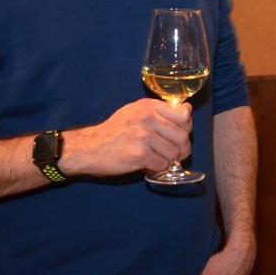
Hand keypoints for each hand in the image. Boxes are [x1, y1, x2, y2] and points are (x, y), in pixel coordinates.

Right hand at [61, 99, 192, 176]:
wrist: (87, 148)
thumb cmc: (114, 132)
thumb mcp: (135, 112)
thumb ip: (160, 111)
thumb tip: (188, 110)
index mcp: (149, 106)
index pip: (184, 115)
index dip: (186, 128)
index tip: (179, 135)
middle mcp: (148, 118)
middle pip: (183, 136)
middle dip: (182, 149)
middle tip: (174, 154)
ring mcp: (143, 136)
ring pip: (174, 153)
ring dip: (168, 160)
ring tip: (155, 158)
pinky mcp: (139, 154)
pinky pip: (162, 165)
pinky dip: (157, 168)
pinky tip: (146, 165)